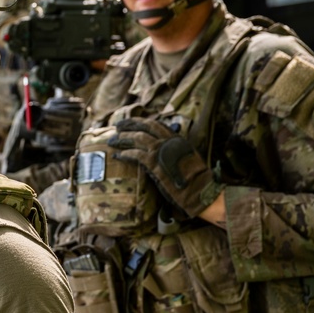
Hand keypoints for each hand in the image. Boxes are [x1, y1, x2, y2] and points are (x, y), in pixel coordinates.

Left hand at [108, 118, 223, 218]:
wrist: (201, 190)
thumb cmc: (195, 179)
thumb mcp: (186, 158)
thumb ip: (174, 151)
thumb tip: (163, 150)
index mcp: (177, 139)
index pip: (157, 125)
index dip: (141, 122)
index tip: (131, 121)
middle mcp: (169, 141)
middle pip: (145, 127)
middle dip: (130, 125)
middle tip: (118, 126)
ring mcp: (161, 151)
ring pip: (138, 138)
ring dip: (123, 139)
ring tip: (113, 141)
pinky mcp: (155, 164)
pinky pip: (135, 155)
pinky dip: (125, 154)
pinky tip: (117, 156)